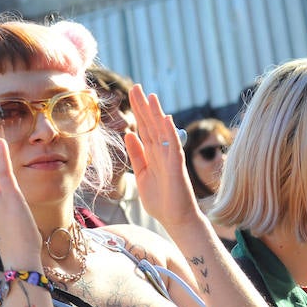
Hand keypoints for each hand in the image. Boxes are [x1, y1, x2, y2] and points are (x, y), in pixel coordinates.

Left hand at [124, 84, 200, 231]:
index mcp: (152, 154)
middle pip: (151, 125)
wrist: (175, 219)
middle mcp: (162, 152)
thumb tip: (128, 134)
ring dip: (156, 113)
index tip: (130, 95)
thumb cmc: (160, 200)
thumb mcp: (141, 174)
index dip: (137, 112)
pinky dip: (169, 132)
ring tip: (150, 96)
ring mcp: (170, 157)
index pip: (143, 128)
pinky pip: (173, 146)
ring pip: (162, 131)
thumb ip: (136, 154)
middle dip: (143, 106)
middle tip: (135, 87)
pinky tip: (165, 118)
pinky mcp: (177, 166)